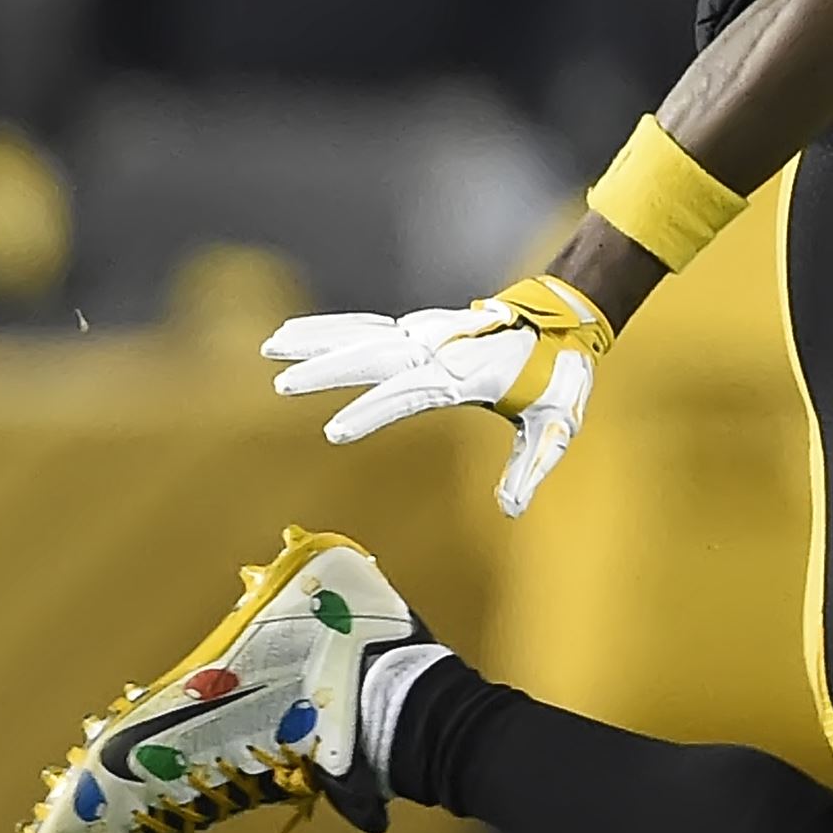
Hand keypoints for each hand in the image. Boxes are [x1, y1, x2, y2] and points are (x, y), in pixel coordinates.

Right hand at [263, 274, 617, 517]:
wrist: (562, 322)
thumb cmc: (557, 378)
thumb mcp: (554, 427)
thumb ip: (530, 468)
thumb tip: (511, 510)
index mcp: (470, 375)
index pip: (412, 393)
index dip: (373, 411)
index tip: (336, 429)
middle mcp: (441, 350)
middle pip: (375, 356)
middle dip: (328, 370)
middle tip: (284, 384)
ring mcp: (427, 335)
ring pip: (362, 335)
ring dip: (315, 340)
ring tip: (270, 346)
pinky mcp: (419, 331)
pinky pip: (367, 327)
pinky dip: (329, 328)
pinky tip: (295, 334)